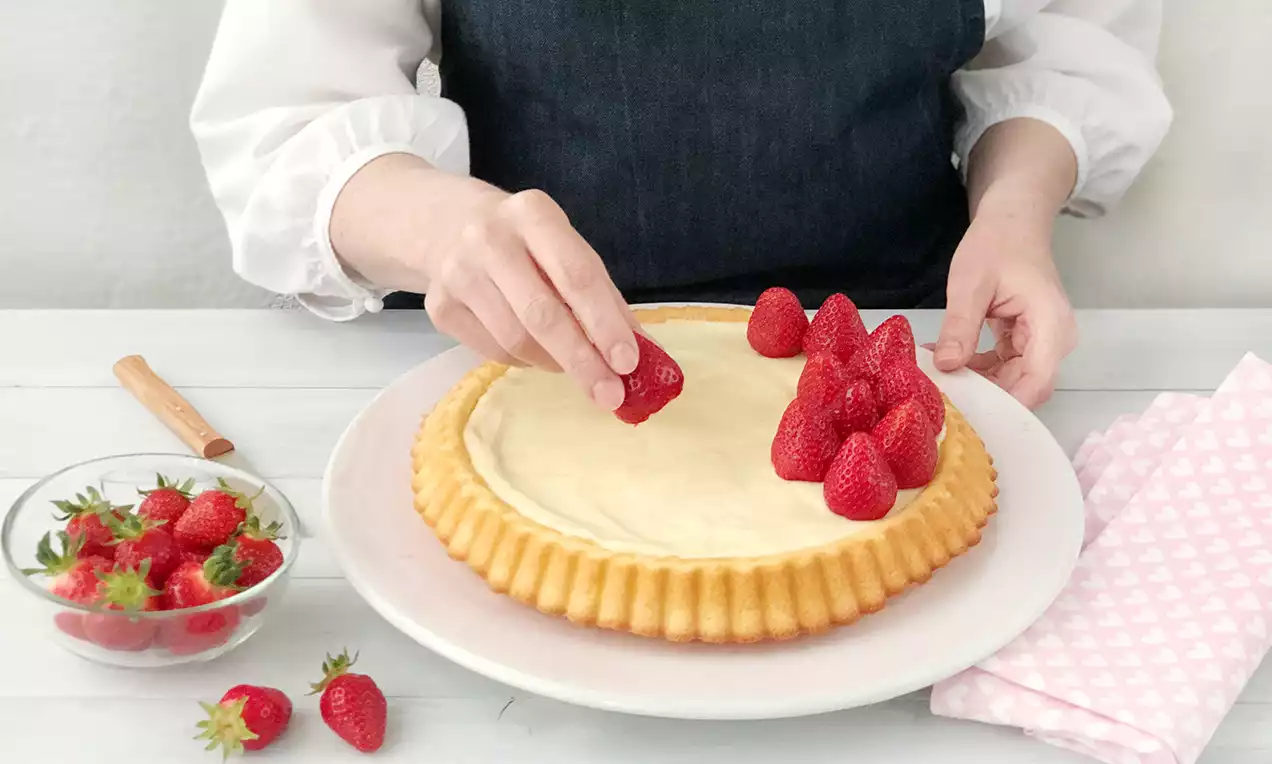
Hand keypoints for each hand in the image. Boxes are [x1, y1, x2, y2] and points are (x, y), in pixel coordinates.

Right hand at [330, 154, 638, 409]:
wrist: (449, 226)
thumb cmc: (528, 245)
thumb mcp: (569, 251)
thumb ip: (605, 298)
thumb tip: (643, 356)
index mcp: (533, 213)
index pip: (576, 275)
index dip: (604, 323)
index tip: (628, 363)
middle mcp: (489, 238)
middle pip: (541, 314)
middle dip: (581, 360)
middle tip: (609, 395)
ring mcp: (457, 273)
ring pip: (515, 340)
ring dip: (554, 363)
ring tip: (573, 366)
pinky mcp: (439, 306)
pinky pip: (493, 351)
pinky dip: (525, 361)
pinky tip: (537, 352)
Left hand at [933, 206, 1076, 407]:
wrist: (1014, 222)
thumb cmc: (997, 244)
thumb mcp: (970, 283)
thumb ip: (960, 327)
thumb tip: (947, 366)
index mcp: (1050, 325)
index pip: (1037, 383)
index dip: (1005, 404)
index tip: (967, 410)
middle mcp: (1054, 340)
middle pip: (1025, 388)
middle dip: (985, 397)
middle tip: (942, 397)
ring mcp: (1043, 342)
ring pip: (1013, 382)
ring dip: (978, 383)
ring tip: (940, 378)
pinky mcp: (1028, 342)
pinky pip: (1005, 368)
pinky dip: (979, 369)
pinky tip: (950, 362)